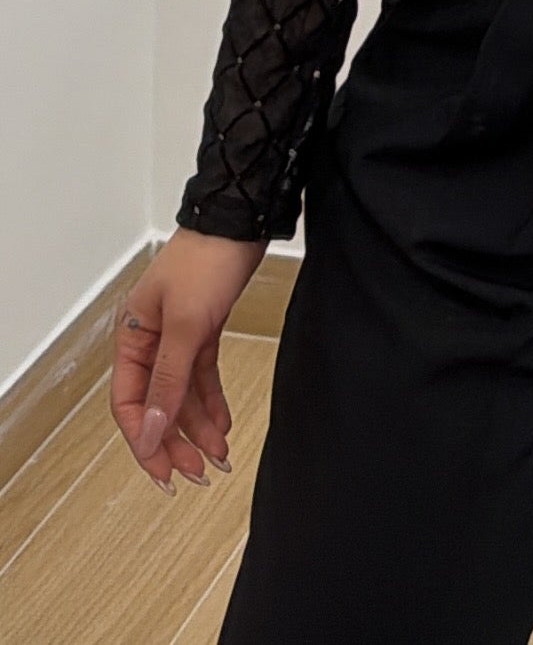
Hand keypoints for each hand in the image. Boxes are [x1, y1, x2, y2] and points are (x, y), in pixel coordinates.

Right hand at [110, 226, 266, 494]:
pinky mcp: (204, 327)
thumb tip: (150, 431)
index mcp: (132, 335)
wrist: (242, 220)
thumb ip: (169, 380)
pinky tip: (223, 424)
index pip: (129, 403)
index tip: (165, 472)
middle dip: (175, 441)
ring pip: (182, 393)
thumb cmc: (207, 259)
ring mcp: (178, 334)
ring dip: (198, 426)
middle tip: (196, 473)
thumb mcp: (187, 325)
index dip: (145, 441)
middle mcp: (150, 338)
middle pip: (156, 403)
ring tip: (217, 457)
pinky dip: (211, 401)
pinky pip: (202, 376)